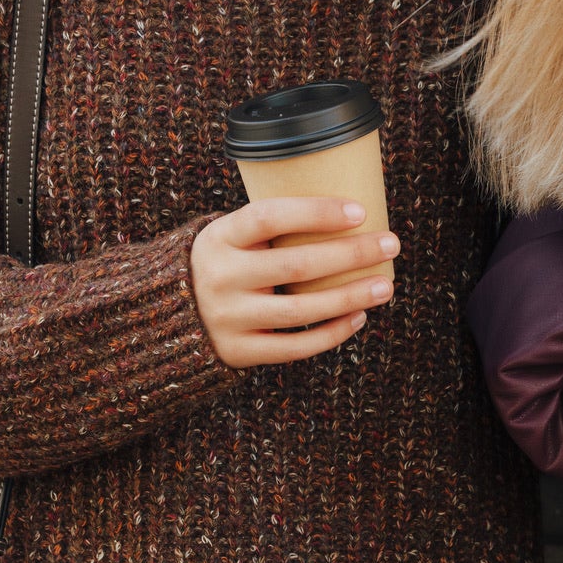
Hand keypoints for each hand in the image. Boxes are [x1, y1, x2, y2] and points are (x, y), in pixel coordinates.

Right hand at [191, 198, 400, 368]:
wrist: (172, 317)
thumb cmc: (226, 264)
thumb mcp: (232, 237)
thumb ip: (272, 228)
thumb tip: (350, 213)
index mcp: (219, 238)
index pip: (268, 216)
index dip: (316, 213)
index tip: (360, 211)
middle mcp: (221, 277)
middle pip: (296, 265)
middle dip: (351, 254)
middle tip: (391, 244)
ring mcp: (228, 318)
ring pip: (300, 310)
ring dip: (350, 297)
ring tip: (385, 286)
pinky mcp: (239, 351)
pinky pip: (294, 347)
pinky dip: (331, 333)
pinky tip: (359, 317)